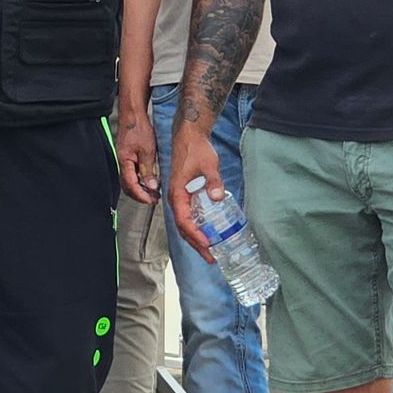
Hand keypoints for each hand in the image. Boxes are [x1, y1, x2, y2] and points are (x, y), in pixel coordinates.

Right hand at [115, 109, 158, 203]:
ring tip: (153, 192)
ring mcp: (124, 160)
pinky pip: (132, 173)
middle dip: (140, 195)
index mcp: (125, 162)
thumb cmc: (138, 128)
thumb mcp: (148, 150)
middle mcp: (122, 163)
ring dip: (140, 189)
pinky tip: (149, 180)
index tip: (151, 200)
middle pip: (127, 186)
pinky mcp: (128, 157)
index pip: (130, 185)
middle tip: (153, 199)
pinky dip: (140, 180)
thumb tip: (151, 186)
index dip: (141, 196)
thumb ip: (148, 169)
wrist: (132, 114)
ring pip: (129, 181)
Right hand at [168, 120, 224, 257]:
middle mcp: (175, 198)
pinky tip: (207, 233)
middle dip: (196, 244)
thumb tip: (217, 198)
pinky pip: (187, 216)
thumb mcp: (208, 164)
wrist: (188, 136)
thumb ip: (212, 181)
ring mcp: (178, 197)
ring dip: (195, 238)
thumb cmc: (196, 149)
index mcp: (177, 193)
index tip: (207, 244)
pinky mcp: (184, 195)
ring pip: (184, 224)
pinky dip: (196, 228)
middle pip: (183, 227)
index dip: (195, 235)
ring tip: (209, 251)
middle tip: (211, 257)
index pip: (183, 220)